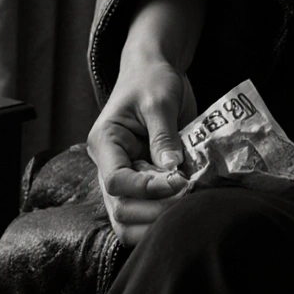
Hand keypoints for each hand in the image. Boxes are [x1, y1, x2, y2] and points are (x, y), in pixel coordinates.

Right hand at [87, 52, 195, 245]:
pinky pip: (146, 212)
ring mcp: (126, 176)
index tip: (178, 180)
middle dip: (155, 211)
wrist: (155, 71)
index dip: (147, 188)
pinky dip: (164, 216)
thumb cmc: (152, 80)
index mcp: (105, 143)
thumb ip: (164, 137)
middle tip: (188, 198)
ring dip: (158, 221)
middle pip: (120, 210)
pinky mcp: (143, 182)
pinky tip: (186, 206)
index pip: (116, 182)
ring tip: (187, 206)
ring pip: (129, 220)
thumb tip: (173, 170)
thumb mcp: (159, 102)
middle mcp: (109, 165)